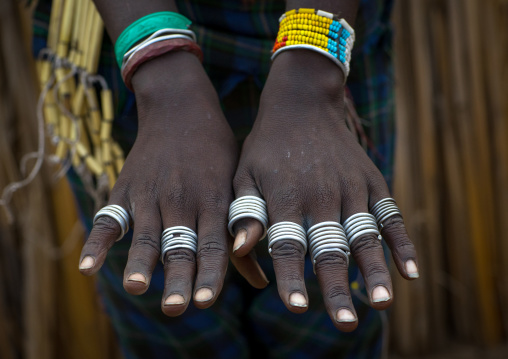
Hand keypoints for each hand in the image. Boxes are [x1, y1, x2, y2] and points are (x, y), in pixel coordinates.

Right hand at [79, 52, 238, 315]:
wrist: (182, 108)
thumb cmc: (218, 152)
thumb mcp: (237, 183)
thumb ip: (243, 232)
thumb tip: (261, 282)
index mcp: (214, 199)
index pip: (213, 244)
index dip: (210, 274)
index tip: (206, 301)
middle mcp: (183, 199)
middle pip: (180, 245)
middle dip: (178, 277)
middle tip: (176, 307)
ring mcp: (152, 193)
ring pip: (147, 234)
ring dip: (141, 262)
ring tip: (137, 287)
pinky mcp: (127, 188)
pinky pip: (110, 217)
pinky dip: (97, 241)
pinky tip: (87, 268)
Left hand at [231, 51, 417, 330]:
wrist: (302, 103)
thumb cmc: (267, 146)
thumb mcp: (245, 173)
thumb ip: (245, 212)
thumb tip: (243, 250)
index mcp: (286, 195)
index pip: (289, 245)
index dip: (293, 277)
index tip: (298, 307)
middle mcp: (322, 194)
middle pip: (332, 248)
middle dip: (338, 287)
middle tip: (346, 323)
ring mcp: (352, 186)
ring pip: (366, 236)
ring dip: (375, 271)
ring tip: (381, 304)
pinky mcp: (373, 180)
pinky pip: (391, 215)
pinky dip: (402, 244)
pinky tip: (411, 272)